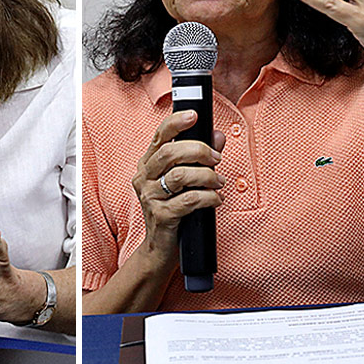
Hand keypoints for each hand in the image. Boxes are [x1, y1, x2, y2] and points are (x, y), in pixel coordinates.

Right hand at [130, 110, 226, 269]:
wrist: (162, 248)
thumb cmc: (175, 209)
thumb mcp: (186, 180)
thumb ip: (201, 157)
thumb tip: (218, 136)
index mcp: (148, 164)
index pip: (158, 137)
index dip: (175, 123)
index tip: (194, 115)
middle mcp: (144, 178)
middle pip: (169, 153)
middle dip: (198, 151)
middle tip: (217, 159)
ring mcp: (150, 198)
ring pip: (180, 176)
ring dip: (207, 176)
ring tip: (219, 183)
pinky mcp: (161, 216)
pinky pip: (188, 200)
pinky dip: (208, 197)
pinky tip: (216, 199)